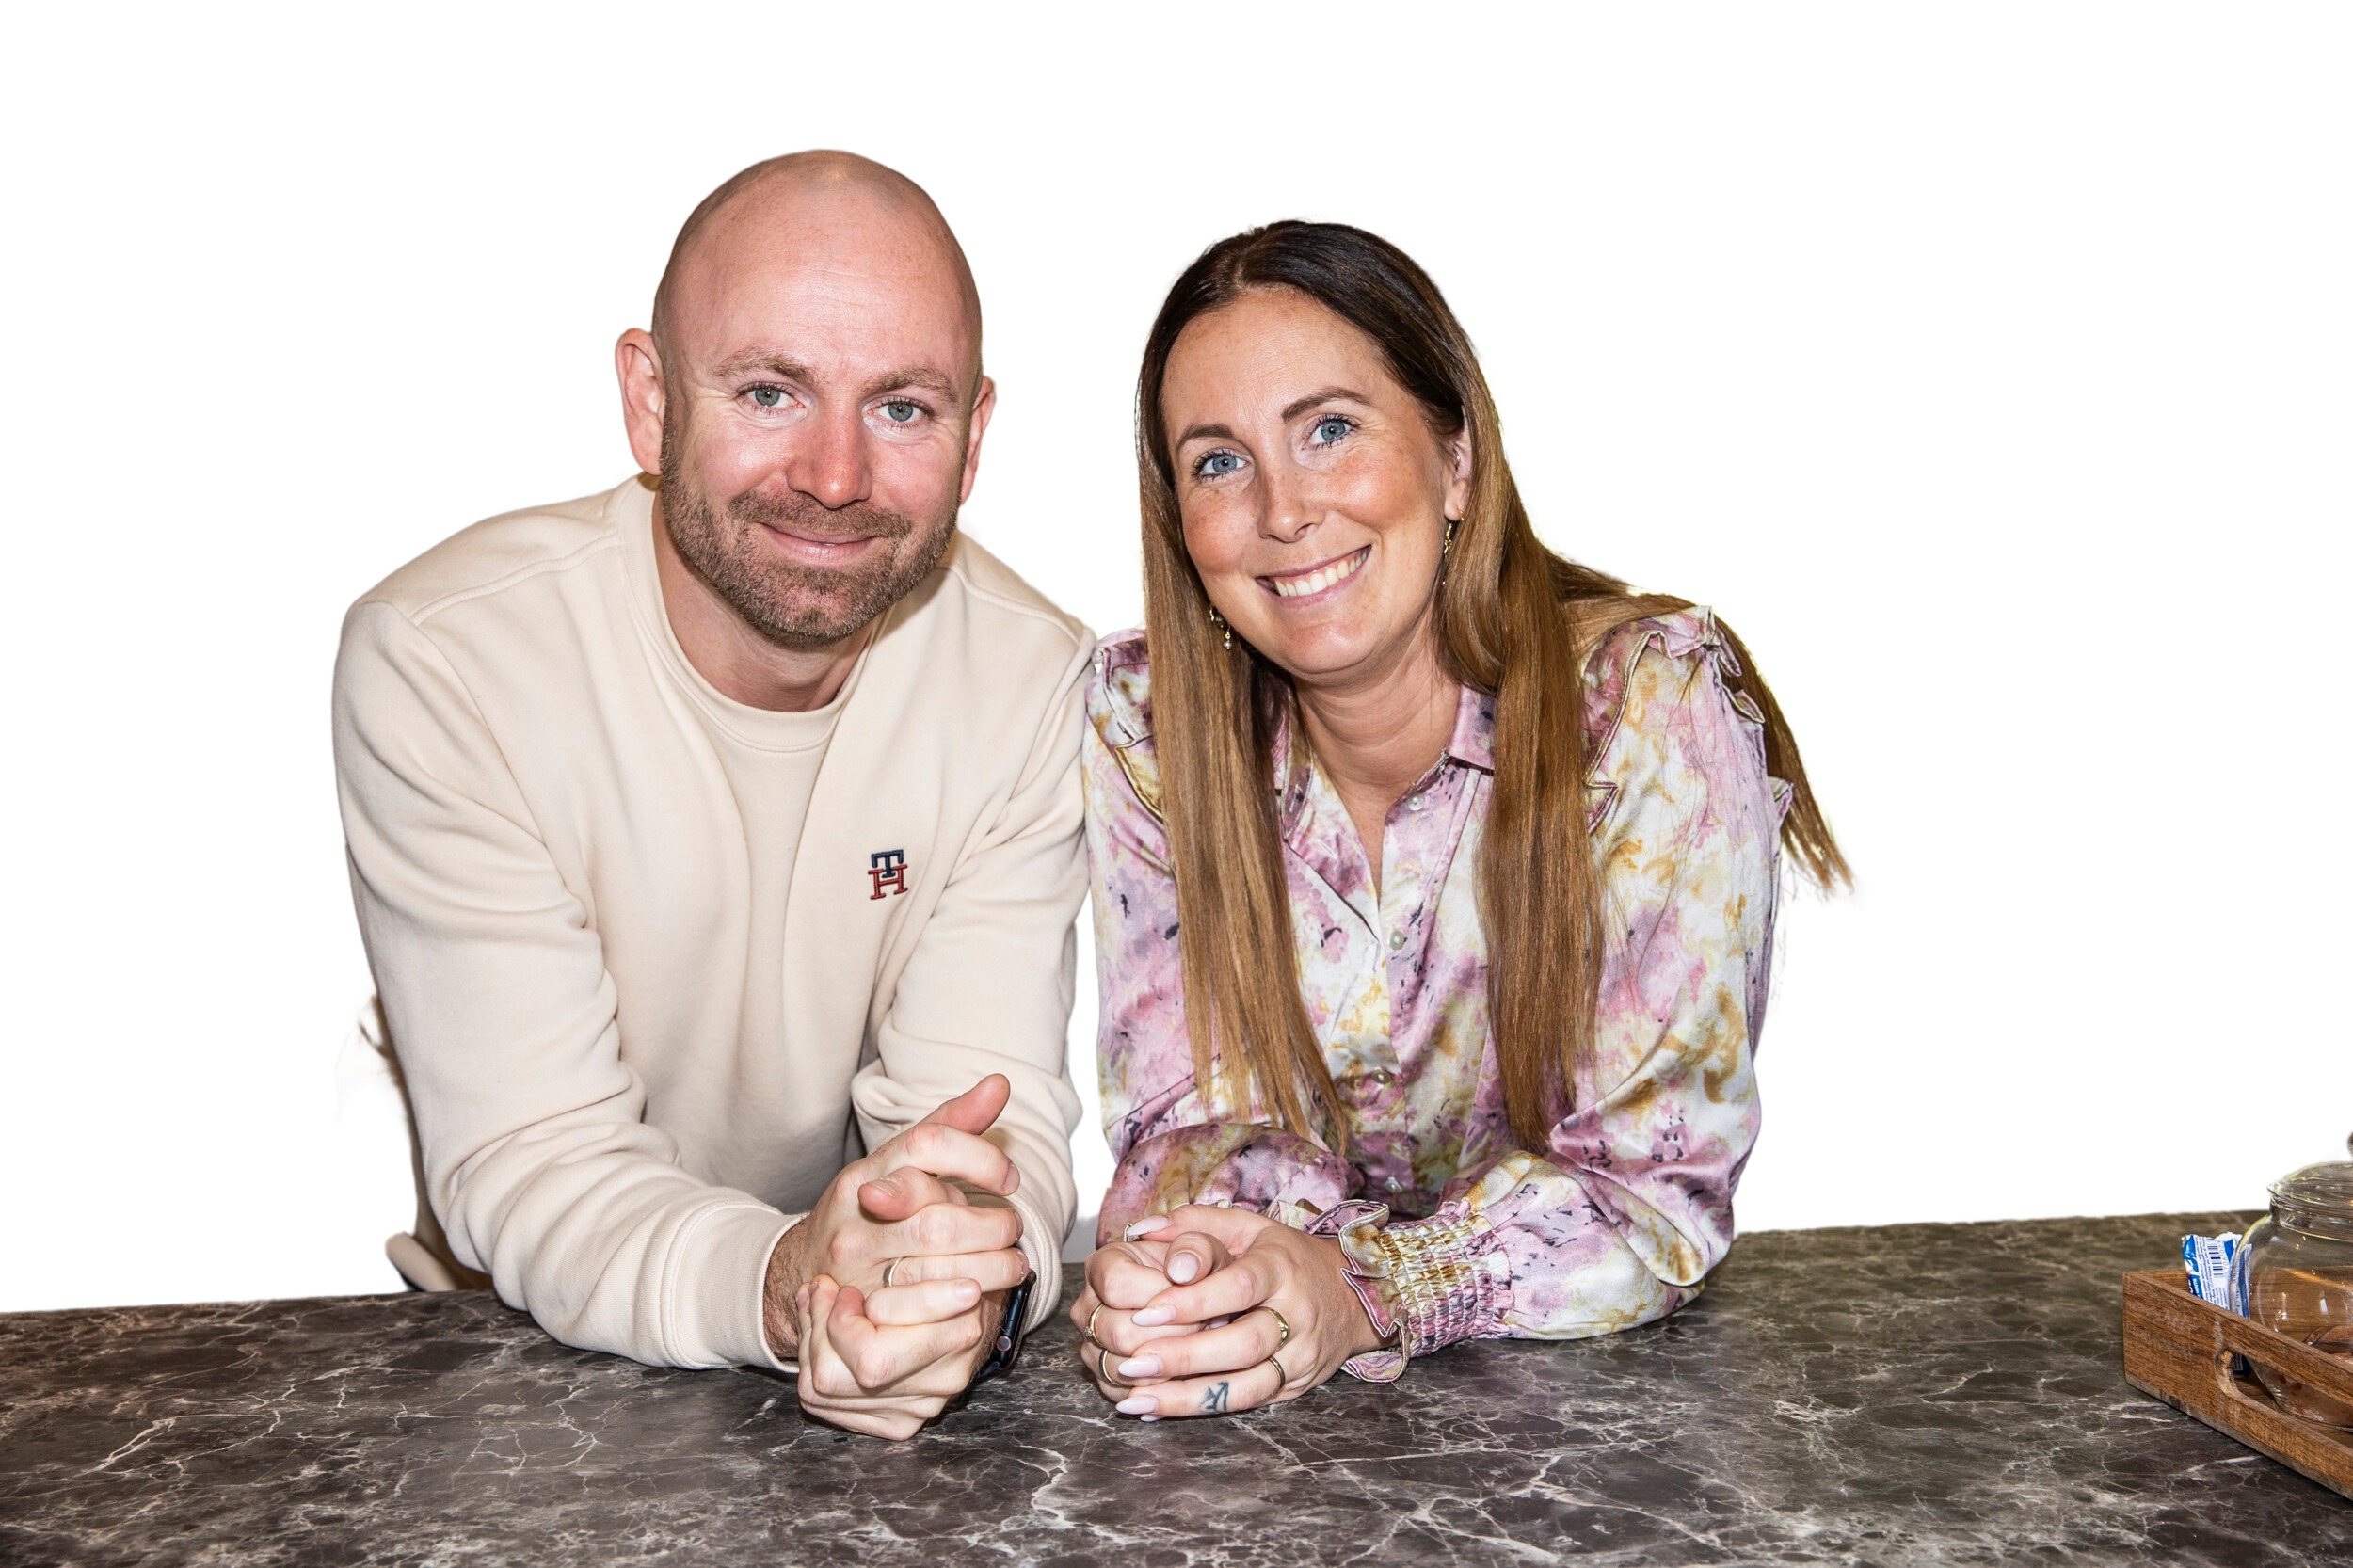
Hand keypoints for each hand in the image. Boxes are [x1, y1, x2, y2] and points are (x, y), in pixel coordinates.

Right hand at [763, 1075, 1026, 1410]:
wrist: (805, 1268)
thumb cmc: (869, 1209)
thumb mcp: (901, 1159)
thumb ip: (952, 1124)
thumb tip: (1000, 1083)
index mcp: (870, 1172)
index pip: (930, 1145)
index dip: (980, 1158)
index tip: (1009, 1178)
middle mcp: (858, 1220)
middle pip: (940, 1220)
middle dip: (993, 1228)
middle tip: (1015, 1231)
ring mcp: (855, 1270)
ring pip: (937, 1269)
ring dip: (990, 1270)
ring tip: (1014, 1265)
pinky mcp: (860, 1315)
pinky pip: (919, 1317)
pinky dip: (960, 1310)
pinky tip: (981, 1300)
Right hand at [1068, 1228, 1210, 1398]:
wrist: (1195, 1300)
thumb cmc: (1196, 1273)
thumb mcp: (1205, 1251)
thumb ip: (1196, 1251)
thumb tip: (1182, 1271)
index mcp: (1103, 1266)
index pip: (1117, 1286)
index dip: (1158, 1296)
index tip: (1192, 1294)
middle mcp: (1087, 1307)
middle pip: (1119, 1332)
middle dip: (1171, 1334)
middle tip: (1204, 1326)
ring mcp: (1090, 1345)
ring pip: (1120, 1368)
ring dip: (1167, 1364)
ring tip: (1195, 1345)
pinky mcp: (1103, 1377)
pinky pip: (1124, 1393)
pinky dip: (1158, 1388)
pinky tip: (1183, 1370)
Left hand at [1080, 1205, 1384, 1418]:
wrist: (1352, 1294)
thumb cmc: (1283, 1256)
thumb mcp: (1246, 1226)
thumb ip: (1193, 1224)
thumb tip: (1139, 1230)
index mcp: (1281, 1267)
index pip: (1240, 1286)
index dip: (1194, 1301)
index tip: (1146, 1311)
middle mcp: (1297, 1314)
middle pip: (1245, 1344)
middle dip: (1185, 1357)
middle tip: (1132, 1362)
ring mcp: (1301, 1356)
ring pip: (1248, 1387)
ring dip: (1188, 1397)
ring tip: (1137, 1398)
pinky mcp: (1297, 1386)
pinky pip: (1249, 1404)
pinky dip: (1203, 1410)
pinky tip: (1160, 1410)